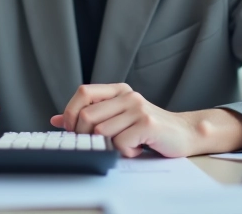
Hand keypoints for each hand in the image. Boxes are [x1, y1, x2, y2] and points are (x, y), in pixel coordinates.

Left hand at [49, 83, 197, 157]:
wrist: (185, 133)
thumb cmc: (148, 128)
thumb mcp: (118, 117)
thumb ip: (91, 116)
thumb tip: (56, 120)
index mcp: (118, 90)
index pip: (83, 92)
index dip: (71, 112)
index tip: (72, 130)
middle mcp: (128, 95)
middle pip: (87, 116)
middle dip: (86, 136)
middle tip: (100, 144)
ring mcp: (138, 108)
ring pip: (101, 132)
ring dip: (109, 146)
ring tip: (125, 145)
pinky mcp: (147, 124)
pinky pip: (120, 143)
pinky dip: (125, 152)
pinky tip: (137, 149)